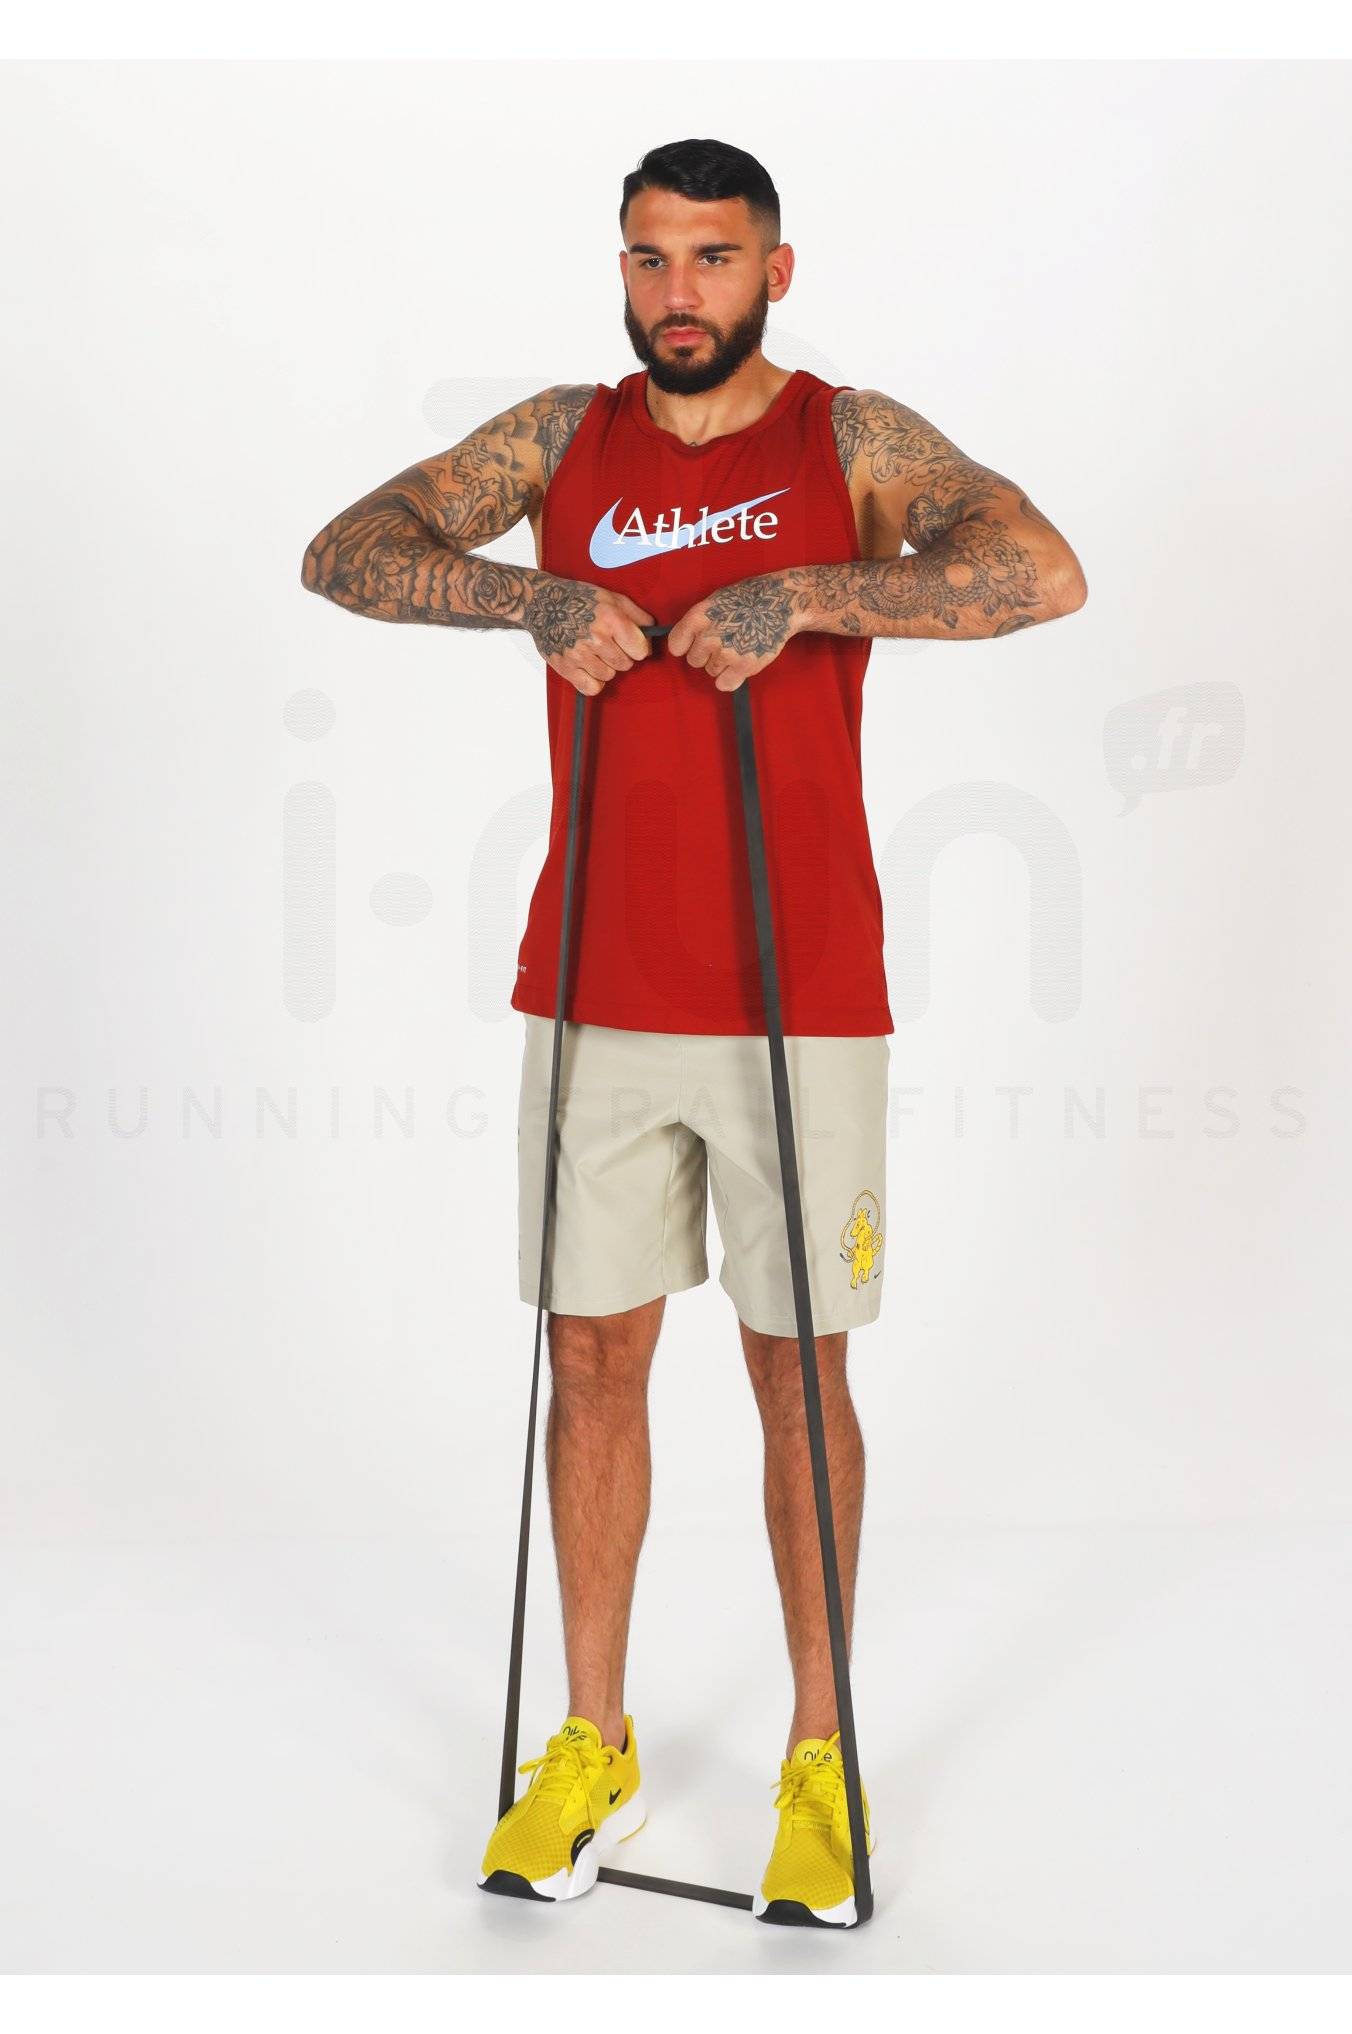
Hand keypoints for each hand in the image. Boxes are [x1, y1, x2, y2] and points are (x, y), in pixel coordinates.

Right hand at [523, 576, 654, 696]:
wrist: (542, 603)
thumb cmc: (578, 598)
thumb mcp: (611, 597)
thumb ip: (636, 615)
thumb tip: (652, 632)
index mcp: (610, 618)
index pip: (640, 650)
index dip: (638, 647)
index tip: (630, 643)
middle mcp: (595, 638)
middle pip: (625, 665)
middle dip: (621, 656)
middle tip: (608, 645)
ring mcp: (579, 654)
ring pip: (609, 676)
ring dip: (605, 667)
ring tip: (594, 652)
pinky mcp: (565, 667)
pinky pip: (591, 688)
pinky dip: (592, 682)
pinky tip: (587, 668)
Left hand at [665, 576, 797, 690]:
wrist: (779, 602)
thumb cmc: (747, 599)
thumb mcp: (715, 601)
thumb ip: (698, 623)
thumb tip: (686, 642)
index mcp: (698, 617)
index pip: (676, 644)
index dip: (686, 645)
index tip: (695, 643)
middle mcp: (709, 637)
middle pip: (694, 660)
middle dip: (706, 654)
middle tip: (725, 642)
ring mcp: (726, 653)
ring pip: (711, 671)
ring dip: (722, 664)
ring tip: (739, 646)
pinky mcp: (744, 667)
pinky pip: (724, 684)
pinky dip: (731, 678)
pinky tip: (740, 664)